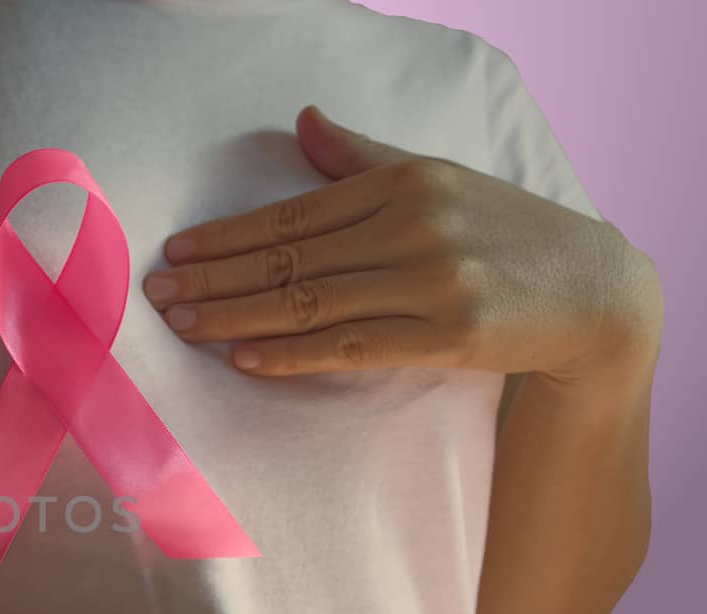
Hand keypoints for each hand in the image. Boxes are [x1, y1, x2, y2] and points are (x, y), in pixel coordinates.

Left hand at [142, 105, 661, 383]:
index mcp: (401, 184)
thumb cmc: (501, 232)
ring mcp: (432, 281)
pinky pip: (351, 345)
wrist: (592, 289)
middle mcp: (412, 226)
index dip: (226, 236)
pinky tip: (245, 357)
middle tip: (155, 297)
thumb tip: (302, 122)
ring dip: (237, 317)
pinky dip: (292, 353)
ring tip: (184, 326)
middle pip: (290, 260)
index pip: (292, 216)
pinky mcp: (448, 334)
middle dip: (215, 279)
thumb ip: (361, 158)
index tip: (174, 254)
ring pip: (311, 303)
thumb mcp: (436, 179)